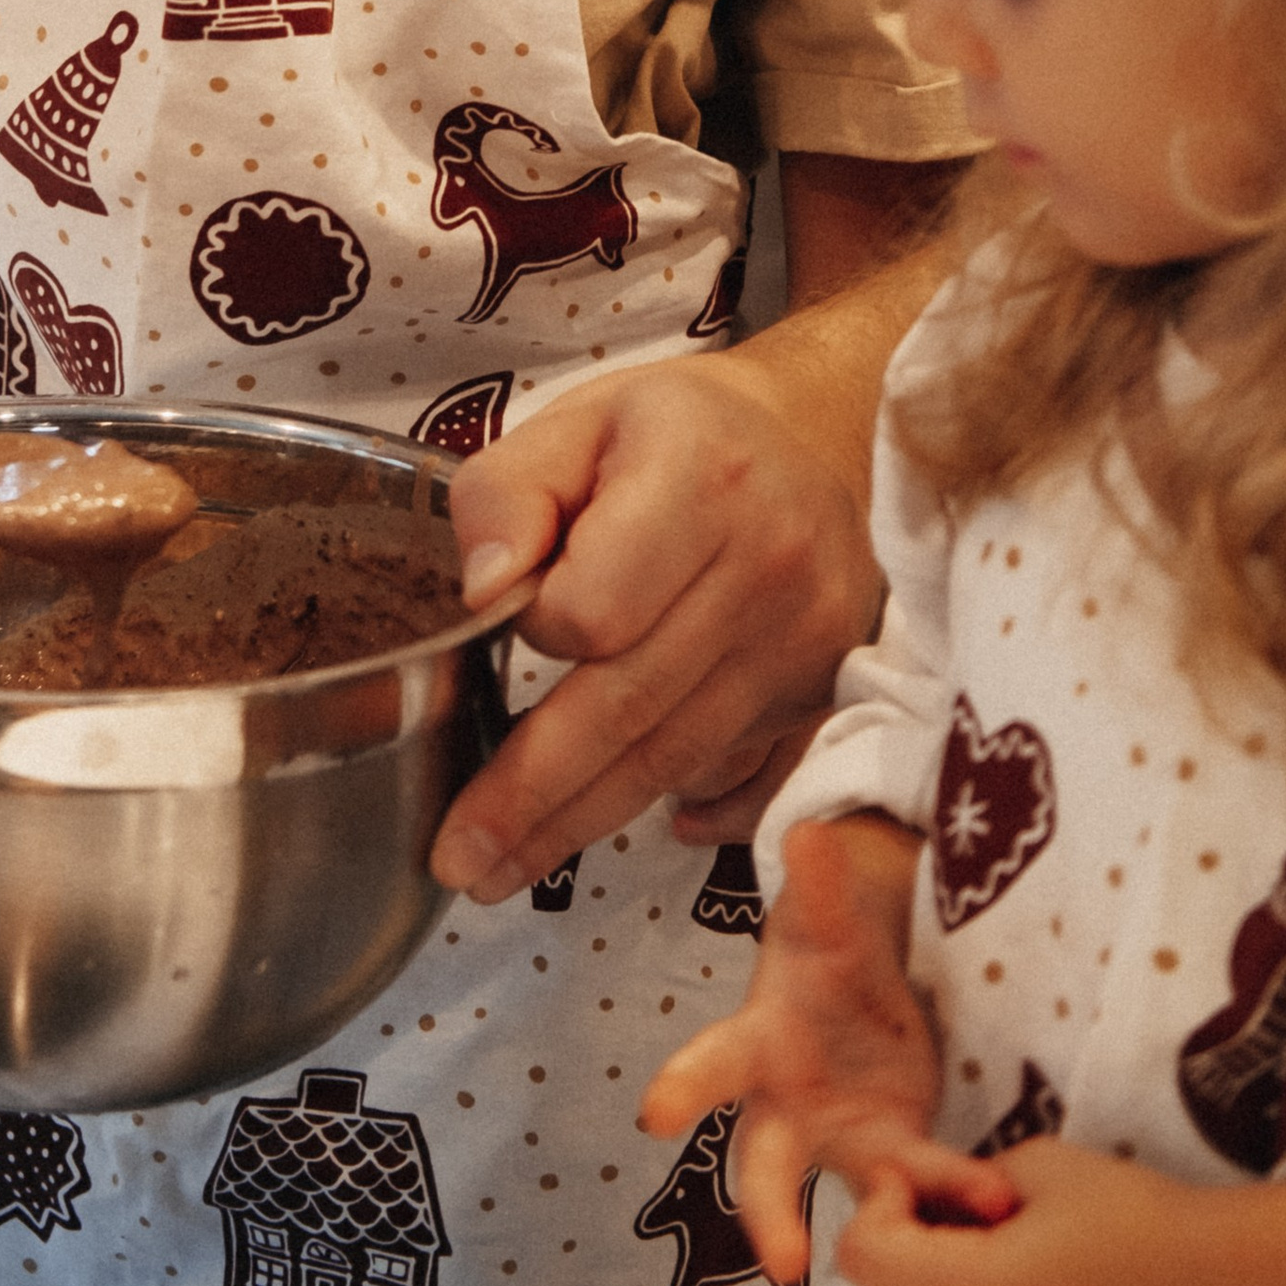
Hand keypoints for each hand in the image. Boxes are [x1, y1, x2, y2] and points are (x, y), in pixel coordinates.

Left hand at [429, 361, 879, 896]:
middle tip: (458, 860)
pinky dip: (689, 811)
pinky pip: (748, 775)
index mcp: (700, 481)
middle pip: (632, 708)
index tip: (510, 619)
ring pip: (680, 757)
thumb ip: (506, 492)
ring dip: (585, 822)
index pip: (597, 609)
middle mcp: (771, 566)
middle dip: (533, 796)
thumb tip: (483, 592)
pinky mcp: (828, 689)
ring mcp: (810, 640)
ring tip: (501, 867)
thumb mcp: (575, 419)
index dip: (537, 629)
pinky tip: (629, 824)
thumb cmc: (672, 432)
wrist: (809, 436)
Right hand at [640, 816, 1005, 1282]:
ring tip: (976, 1200)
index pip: (711, 1066)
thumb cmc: (826, 955)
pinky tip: (1001, 1201)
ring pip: (864, 1191)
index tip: (654, 1115)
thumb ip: (819, 888)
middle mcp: (790, 1108)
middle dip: (771, 1216)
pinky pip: (923, 1189)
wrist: (871, 987)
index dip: (682, 1088)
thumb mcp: (826, 917)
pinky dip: (958, 1195)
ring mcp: (846, 1141)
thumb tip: (810, 834)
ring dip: (907, 1206)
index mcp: (757, 1044)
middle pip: (766, 1170)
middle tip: (786, 1266)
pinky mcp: (901, 1157)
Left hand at [836, 1137, 1217, 1285]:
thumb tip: (926, 1200)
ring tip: (1008, 1233)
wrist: (1215, 1285)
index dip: (878, 1204)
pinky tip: (1027, 1270)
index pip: (864, 1256)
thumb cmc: (1127, 1211)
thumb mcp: (1031, 1166)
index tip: (921, 1175)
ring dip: (939, 1272)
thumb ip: (958, 1184)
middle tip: (974, 1199)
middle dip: (913, 1236)